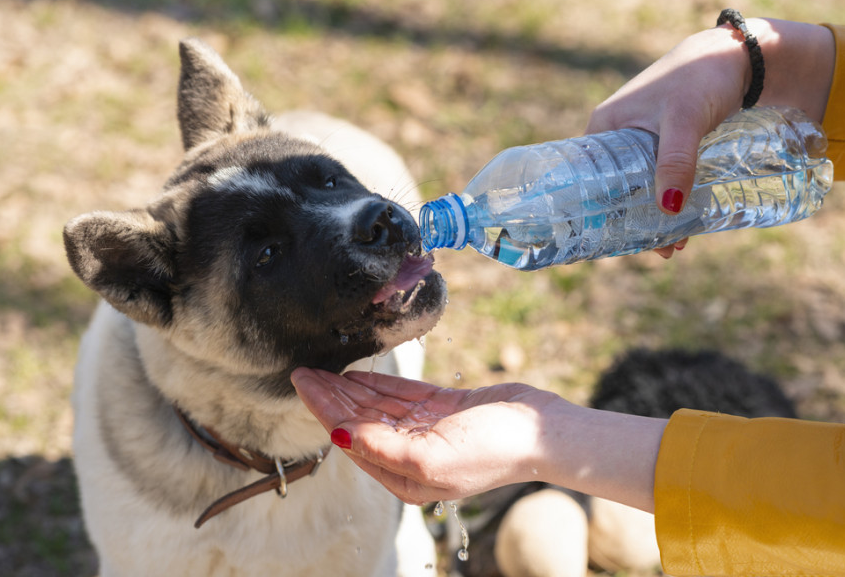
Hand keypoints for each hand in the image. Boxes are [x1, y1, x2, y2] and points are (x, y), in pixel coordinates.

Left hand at [291, 368, 559, 504]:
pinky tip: (354, 374)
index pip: (351, 439)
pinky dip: (376, 384)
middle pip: (358, 422)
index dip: (324, 410)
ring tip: (320, 368)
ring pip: (374, 407)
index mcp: (405, 476)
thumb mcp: (433, 456)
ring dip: (347, 388)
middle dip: (329, 398)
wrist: (541, 431)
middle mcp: (410, 455)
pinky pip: (399, 396)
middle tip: (302, 370)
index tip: (303, 384)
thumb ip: (383, 448)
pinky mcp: (440, 410)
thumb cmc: (492, 450)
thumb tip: (341, 435)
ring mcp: (425, 431)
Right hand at [587, 18, 834, 257]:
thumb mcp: (685, 120)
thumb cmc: (701, 77)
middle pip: (614, 190)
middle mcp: (617, 137)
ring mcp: (641, 143)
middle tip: (656, 249)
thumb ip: (676, 161)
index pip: (585, 178)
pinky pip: (659, 181)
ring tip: (675, 246)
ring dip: (655, 218)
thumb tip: (668, 209)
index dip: (594, 213)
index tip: (611, 242)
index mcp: (604, 128)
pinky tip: (685, 224)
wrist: (739, 57)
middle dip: (632, 223)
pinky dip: (669, 203)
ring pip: (639, 189)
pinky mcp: (666, 147)